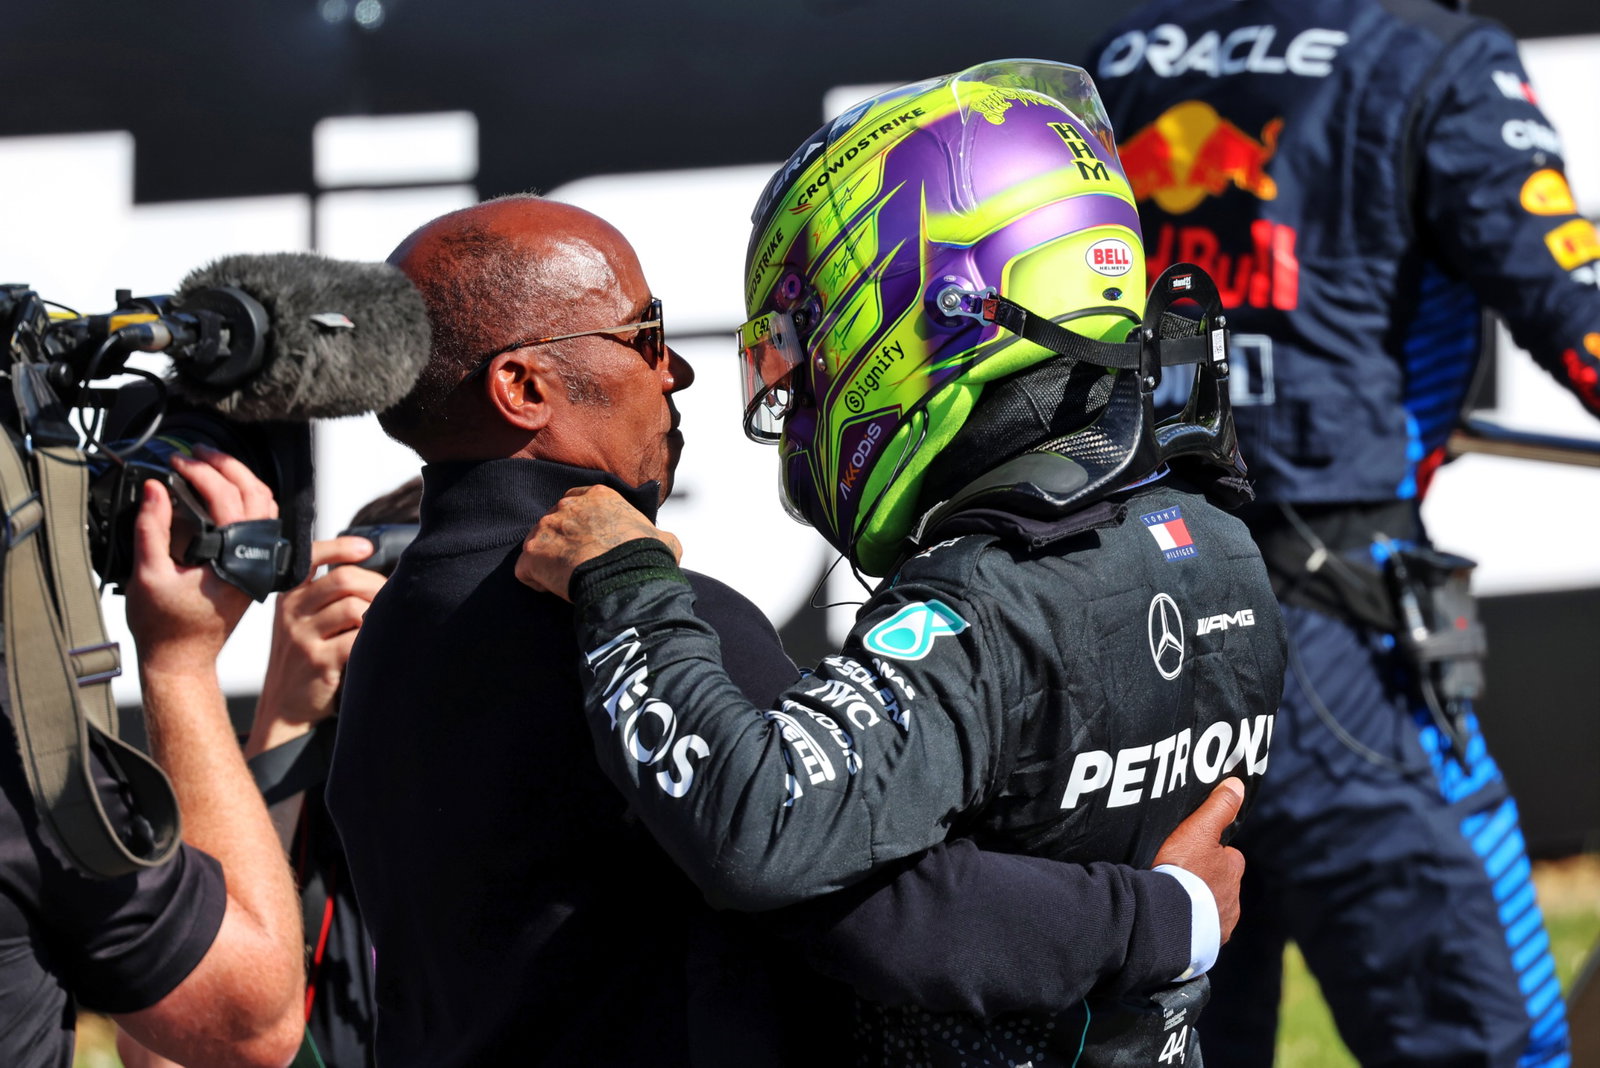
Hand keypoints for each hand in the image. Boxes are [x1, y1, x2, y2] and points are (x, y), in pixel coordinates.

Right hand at [124, 447, 276, 676]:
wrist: (181, 658)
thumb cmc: (165, 626)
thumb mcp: (148, 575)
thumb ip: (151, 528)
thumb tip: (155, 488)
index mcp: (234, 561)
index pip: (227, 500)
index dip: (200, 473)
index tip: (176, 462)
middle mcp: (254, 559)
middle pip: (255, 494)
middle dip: (226, 465)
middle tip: (197, 452)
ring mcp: (258, 562)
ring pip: (263, 505)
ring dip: (239, 478)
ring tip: (208, 463)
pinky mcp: (253, 564)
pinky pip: (259, 521)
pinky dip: (244, 498)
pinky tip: (221, 490)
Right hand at [251, 535, 385, 746]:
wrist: (284, 709)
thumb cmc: (302, 662)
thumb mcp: (301, 624)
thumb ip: (324, 598)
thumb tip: (371, 573)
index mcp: (288, 597)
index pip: (310, 557)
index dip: (341, 547)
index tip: (367, 547)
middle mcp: (291, 612)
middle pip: (343, 580)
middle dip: (375, 585)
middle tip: (390, 600)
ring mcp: (303, 637)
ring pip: (353, 607)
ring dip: (377, 614)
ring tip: (382, 626)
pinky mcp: (318, 661)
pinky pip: (357, 639)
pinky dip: (373, 639)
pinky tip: (375, 645)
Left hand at [515, 485, 681, 600]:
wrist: (625, 578)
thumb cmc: (646, 558)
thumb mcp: (664, 540)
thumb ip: (659, 535)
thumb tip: (667, 544)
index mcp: (598, 496)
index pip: (578, 503)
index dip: (582, 525)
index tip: (590, 543)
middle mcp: (567, 506)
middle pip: (555, 522)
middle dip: (563, 542)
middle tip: (579, 564)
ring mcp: (546, 528)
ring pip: (538, 544)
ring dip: (549, 561)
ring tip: (567, 580)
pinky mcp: (532, 553)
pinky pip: (525, 570)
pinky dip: (536, 581)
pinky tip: (555, 590)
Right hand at [1152, 777, 1245, 943]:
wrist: (1167, 917)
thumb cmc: (1182, 870)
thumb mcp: (1197, 830)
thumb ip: (1218, 807)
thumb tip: (1238, 784)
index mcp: (1233, 869)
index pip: (1227, 856)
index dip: (1209, 852)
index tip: (1189, 852)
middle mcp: (1233, 898)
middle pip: (1220, 883)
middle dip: (1205, 880)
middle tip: (1178, 876)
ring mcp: (1221, 923)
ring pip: (1212, 908)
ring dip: (1197, 904)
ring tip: (1172, 899)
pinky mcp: (1207, 944)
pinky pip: (1201, 932)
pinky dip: (1191, 925)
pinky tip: (1173, 920)